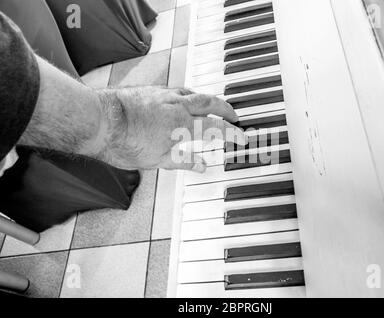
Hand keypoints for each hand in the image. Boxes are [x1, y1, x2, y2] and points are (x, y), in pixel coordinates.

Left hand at [99, 86, 246, 171]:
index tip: (243, 137)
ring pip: (195, 93)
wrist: (100, 120)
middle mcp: (178, 106)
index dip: (233, 133)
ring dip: (208, 101)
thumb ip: (184, 161)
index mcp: (182, 126)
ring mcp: (165, 95)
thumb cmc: (124, 143)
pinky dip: (188, 96)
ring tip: (212, 107)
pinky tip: (183, 101)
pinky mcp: (153, 90)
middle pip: (211, 103)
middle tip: (235, 116)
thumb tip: (202, 166)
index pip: (217, 129)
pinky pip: (178, 90)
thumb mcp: (157, 161)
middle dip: (227, 110)